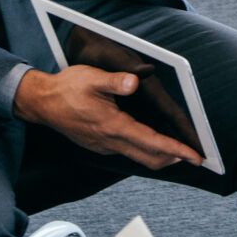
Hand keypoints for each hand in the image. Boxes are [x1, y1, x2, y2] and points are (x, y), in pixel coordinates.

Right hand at [13, 63, 203, 169]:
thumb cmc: (66, 89)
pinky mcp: (99, 144)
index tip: (194, 156)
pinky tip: (148, 140)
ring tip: (177, 150)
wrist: (41, 103)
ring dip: (159, 156)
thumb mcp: (91, 78)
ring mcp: (104, 145)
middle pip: (149, 158)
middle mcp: (110, 141)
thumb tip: (134, 82)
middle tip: (194, 156)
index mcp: (113, 126)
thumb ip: (114, 81)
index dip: (176, 150)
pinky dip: (143, 150)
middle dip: (174, 158)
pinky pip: (127, 152)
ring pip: (138, 157)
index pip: (152, 142)